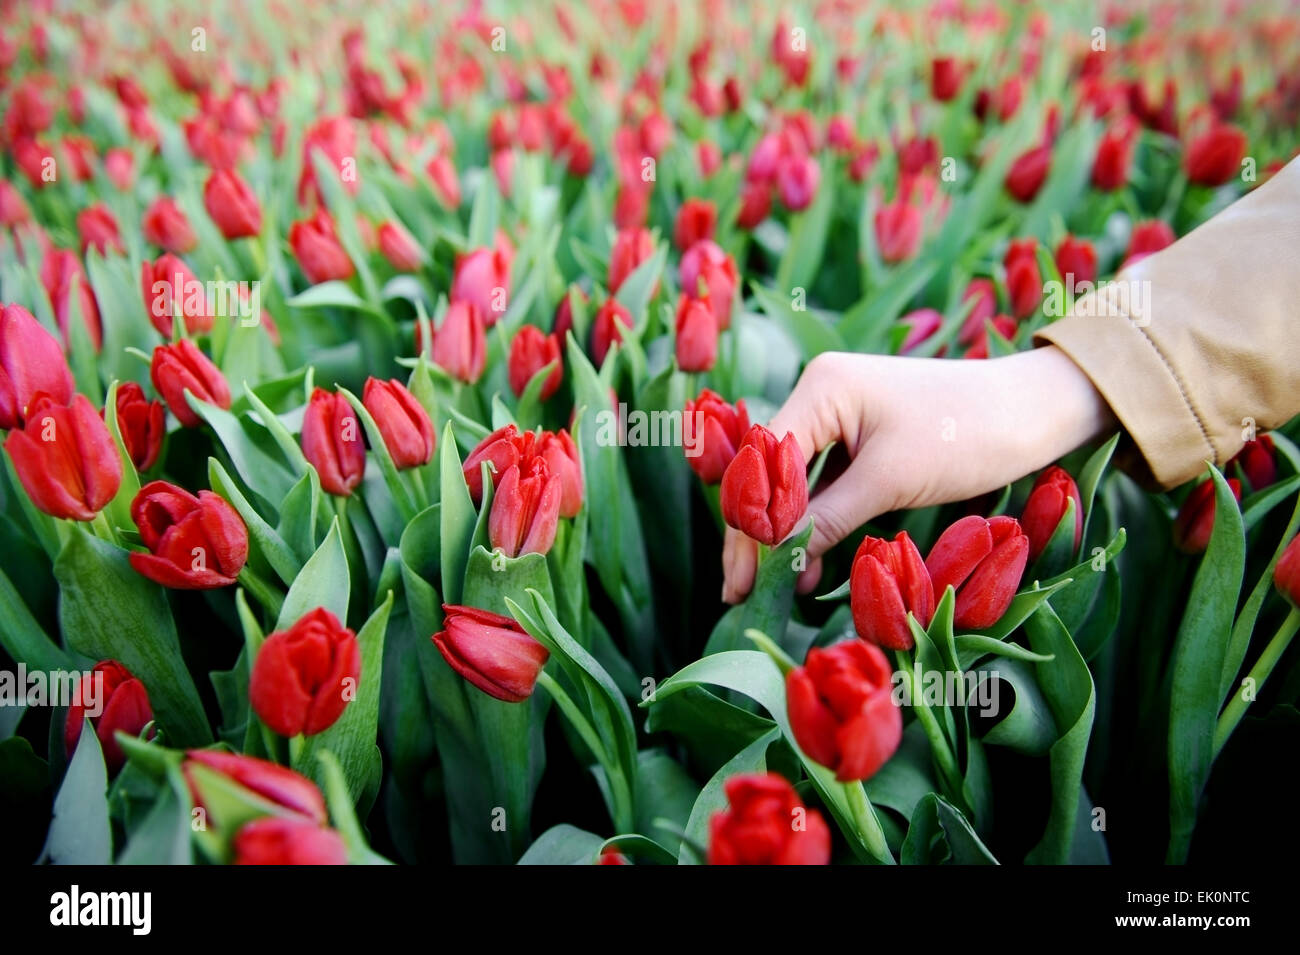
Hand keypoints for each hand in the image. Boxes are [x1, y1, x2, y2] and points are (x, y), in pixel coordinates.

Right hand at [721, 345, 1115, 602]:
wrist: (1036, 412)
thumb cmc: (968, 434)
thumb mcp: (891, 481)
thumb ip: (828, 519)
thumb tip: (778, 561)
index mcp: (822, 386)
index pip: (764, 460)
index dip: (749, 519)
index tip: (741, 575)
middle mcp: (821, 395)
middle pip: (770, 473)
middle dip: (754, 533)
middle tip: (737, 591)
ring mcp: (839, 417)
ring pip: (793, 484)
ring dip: (780, 534)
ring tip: (762, 587)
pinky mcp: (861, 440)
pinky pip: (823, 486)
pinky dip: (812, 524)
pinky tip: (801, 566)